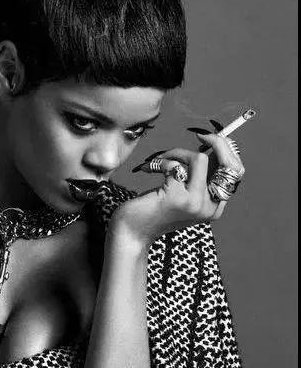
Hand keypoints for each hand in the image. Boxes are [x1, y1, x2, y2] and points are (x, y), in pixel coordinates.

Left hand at [107, 132, 244, 249]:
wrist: (132, 232)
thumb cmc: (154, 209)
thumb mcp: (183, 193)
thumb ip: (200, 176)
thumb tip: (212, 144)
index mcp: (215, 207)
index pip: (236, 172)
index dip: (227, 150)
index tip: (212, 137)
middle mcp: (210, 208)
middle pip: (228, 164)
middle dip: (217, 142)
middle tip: (201, 135)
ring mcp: (195, 204)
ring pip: (200, 159)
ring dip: (179, 152)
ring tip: (162, 158)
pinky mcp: (177, 197)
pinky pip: (176, 164)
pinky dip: (162, 161)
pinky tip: (150, 168)